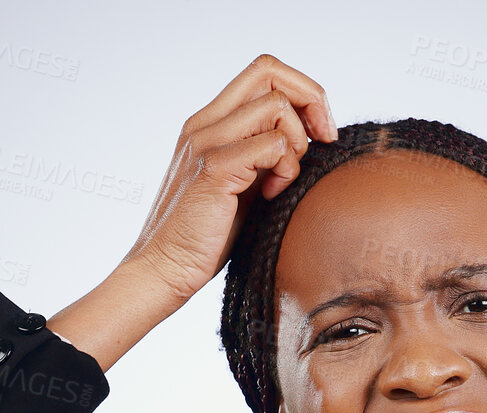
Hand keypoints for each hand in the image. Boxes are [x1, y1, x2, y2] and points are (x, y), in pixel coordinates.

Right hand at [118, 53, 337, 307]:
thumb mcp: (243, 184)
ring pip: (276, 105)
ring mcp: (206, 143)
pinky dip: (286, 168)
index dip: (302, 92)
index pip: (264, 71)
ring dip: (297, 142)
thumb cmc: (206, 236)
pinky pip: (272, 144)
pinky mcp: (214, 169)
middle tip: (322, 142)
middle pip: (270, 70)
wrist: (164, 269)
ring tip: (283, 180)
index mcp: (210, 122)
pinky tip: (273, 195)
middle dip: (311, 101)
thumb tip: (313, 139)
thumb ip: (264, 155)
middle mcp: (205, 123)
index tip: (320, 133)